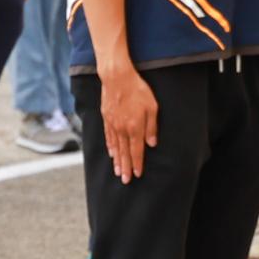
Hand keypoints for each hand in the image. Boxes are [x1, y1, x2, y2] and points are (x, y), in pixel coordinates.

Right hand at [100, 62, 157, 179]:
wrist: (117, 78)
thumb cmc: (138, 90)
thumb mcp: (152, 107)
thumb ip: (151, 127)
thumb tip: (152, 144)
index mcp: (135, 128)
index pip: (136, 151)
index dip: (137, 164)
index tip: (137, 175)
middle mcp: (122, 129)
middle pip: (125, 153)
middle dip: (125, 167)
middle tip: (125, 180)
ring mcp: (113, 125)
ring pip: (115, 147)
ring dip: (117, 160)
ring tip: (117, 171)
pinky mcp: (106, 118)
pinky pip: (108, 137)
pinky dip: (110, 147)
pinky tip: (111, 153)